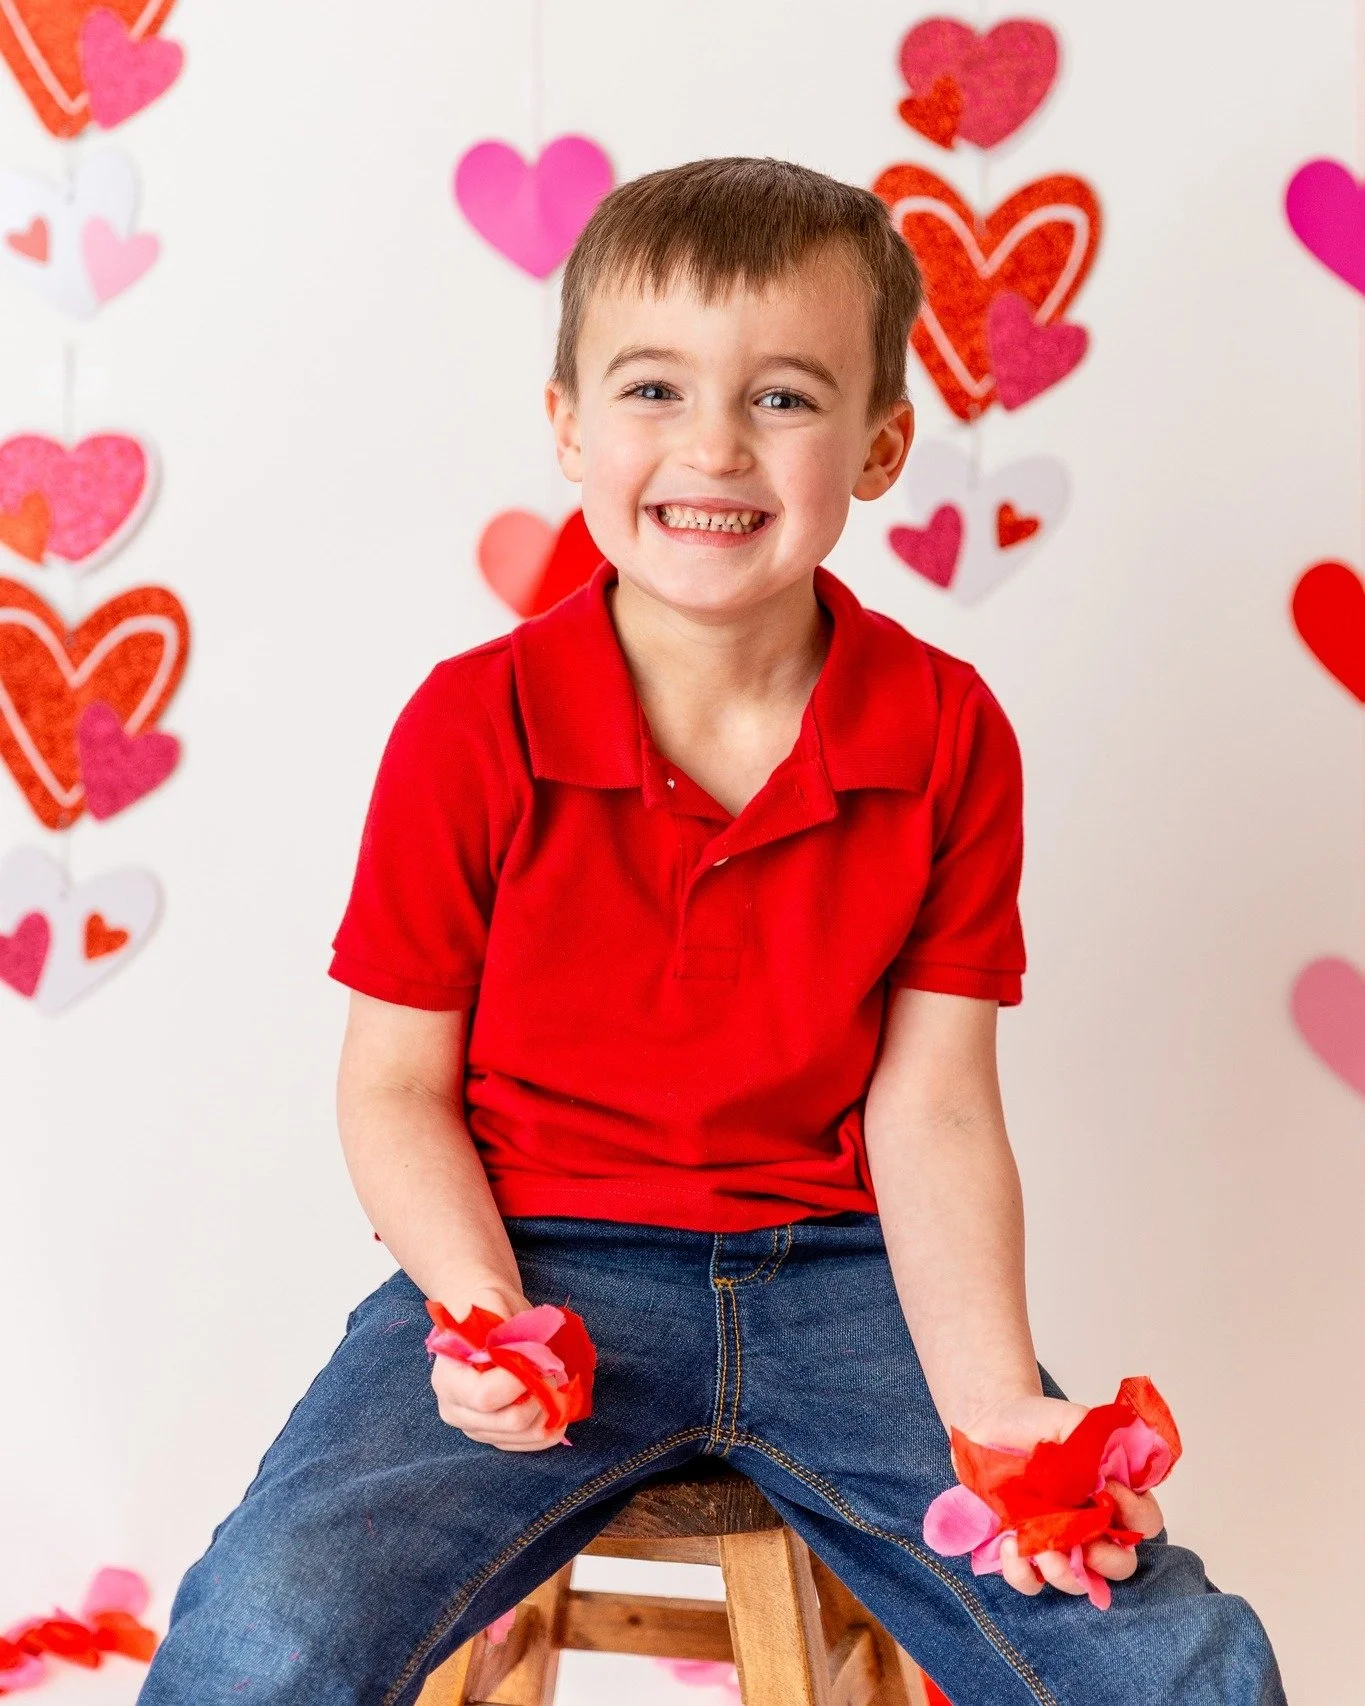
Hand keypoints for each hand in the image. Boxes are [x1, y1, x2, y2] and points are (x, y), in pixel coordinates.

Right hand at [429, 1284, 567, 1451]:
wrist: (482, 1318)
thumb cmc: (488, 1308)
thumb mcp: (494, 1305)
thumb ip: (505, 1330)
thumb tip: (528, 1357)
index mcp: (448, 1379)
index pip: (485, 1396)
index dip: (519, 1382)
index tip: (539, 1360)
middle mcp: (455, 1410)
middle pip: (508, 1422)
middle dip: (540, 1396)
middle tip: (553, 1371)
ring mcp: (475, 1427)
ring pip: (521, 1436)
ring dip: (549, 1412)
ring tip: (556, 1385)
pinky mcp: (493, 1434)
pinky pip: (525, 1443)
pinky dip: (548, 1428)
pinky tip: (558, 1407)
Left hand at [958, 1395, 1163, 1598]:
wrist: (988, 1421)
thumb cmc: (1033, 1421)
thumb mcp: (1070, 1420)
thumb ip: (1095, 1438)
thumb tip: (1107, 1470)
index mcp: (1112, 1493)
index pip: (1145, 1521)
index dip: (1135, 1514)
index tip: (1107, 1489)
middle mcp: (1091, 1525)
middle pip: (1121, 1564)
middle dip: (1108, 1560)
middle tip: (1086, 1543)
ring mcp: (1059, 1542)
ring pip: (1077, 1581)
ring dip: (1063, 1573)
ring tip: (1042, 1548)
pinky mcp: (1025, 1550)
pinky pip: (1030, 1582)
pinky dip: (1022, 1573)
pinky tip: (1010, 1544)